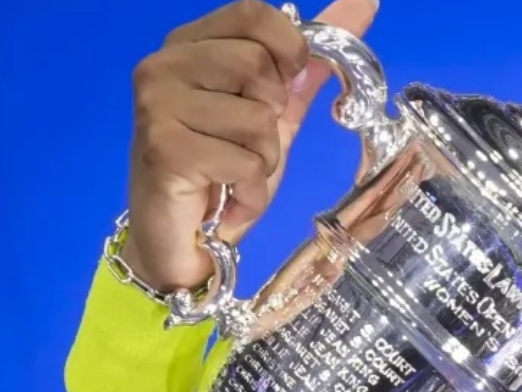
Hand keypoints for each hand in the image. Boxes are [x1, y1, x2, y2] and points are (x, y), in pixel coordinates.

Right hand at [123, 0, 378, 290]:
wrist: (185, 238)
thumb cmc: (225, 170)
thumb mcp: (277, 110)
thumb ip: (310, 61)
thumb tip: (364, 2)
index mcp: (190, 44)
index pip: (256, 14)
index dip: (288, 52)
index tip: (281, 89)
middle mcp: (164, 64)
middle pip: (259, 66)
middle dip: (272, 117)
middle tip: (245, 144)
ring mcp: (156, 104)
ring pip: (259, 119)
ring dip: (263, 159)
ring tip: (233, 173)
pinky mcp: (164, 148)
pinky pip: (247, 161)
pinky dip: (251, 189)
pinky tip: (226, 196)